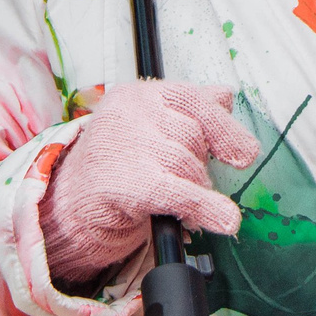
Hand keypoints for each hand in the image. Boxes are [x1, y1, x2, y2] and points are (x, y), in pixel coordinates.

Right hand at [38, 80, 258, 282]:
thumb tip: (226, 96)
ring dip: (198, 190)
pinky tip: (224, 220)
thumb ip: (188, 109)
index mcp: (136, 95)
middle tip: (192, 183)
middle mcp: (127, 113)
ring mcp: (123, 146)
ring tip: (186, 202)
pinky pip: (180, 193)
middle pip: (192, 135)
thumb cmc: (117, 166)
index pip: (192, 98)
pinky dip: (207, 208)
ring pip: (188, 164)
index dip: (224, 127)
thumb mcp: (149, 127)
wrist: (71, 206)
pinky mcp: (124, 182)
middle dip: (201, 165)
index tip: (245, 154)